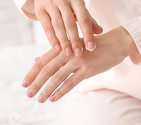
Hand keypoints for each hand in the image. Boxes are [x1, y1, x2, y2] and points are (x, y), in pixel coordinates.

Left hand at [23, 27, 138, 102]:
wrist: (116, 42)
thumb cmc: (94, 45)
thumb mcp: (73, 46)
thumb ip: (55, 53)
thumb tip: (36, 60)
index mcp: (63, 46)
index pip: (43, 61)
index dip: (32, 72)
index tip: (24, 83)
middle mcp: (68, 52)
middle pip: (47, 69)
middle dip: (36, 82)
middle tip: (28, 93)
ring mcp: (78, 60)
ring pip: (57, 77)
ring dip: (47, 89)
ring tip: (40, 99)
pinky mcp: (88, 68)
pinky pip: (71, 82)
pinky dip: (61, 91)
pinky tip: (54, 98)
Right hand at [28, 0, 103, 56]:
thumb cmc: (68, 3)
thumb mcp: (79, 8)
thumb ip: (89, 20)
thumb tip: (100, 32)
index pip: (84, 18)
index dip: (88, 33)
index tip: (91, 47)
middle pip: (70, 23)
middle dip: (75, 40)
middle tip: (79, 54)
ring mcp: (50, 3)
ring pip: (58, 25)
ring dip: (64, 41)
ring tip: (68, 54)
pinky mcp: (39, 9)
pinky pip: (46, 26)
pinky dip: (52, 38)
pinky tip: (57, 49)